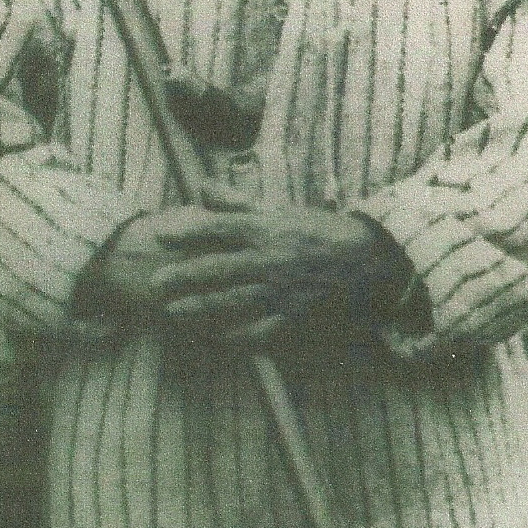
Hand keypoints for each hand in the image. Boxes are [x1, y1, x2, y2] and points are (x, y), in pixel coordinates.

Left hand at [132, 187, 411, 347]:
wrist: (372, 261)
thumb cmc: (322, 233)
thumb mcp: (281, 211)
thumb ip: (238, 202)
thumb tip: (202, 187)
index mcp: (268, 229)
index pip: (219, 227)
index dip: (187, 231)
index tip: (160, 236)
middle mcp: (271, 259)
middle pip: (219, 267)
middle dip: (185, 276)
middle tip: (155, 283)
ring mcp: (283, 290)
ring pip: (235, 300)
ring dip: (201, 307)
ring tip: (173, 312)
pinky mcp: (297, 316)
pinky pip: (263, 330)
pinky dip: (239, 337)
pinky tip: (217, 340)